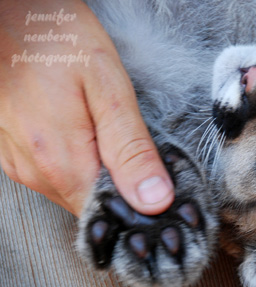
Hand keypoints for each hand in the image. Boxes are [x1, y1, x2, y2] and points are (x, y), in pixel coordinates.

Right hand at [0, 0, 173, 215]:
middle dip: (123, 189)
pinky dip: (80, 164)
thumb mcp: (109, 89)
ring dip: (101, 175)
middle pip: (93, 204)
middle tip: (140, 153)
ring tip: (113, 138)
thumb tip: (155, 200)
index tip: (158, 188)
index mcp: (61, 161)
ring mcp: (20, 164)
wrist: (9, 14)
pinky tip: (89, 137)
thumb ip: (132, 150)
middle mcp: (35, 172)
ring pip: (75, 191)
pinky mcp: (15, 153)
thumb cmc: (57, 40)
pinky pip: (56, 175)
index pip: (109, 214)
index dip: (138, 206)